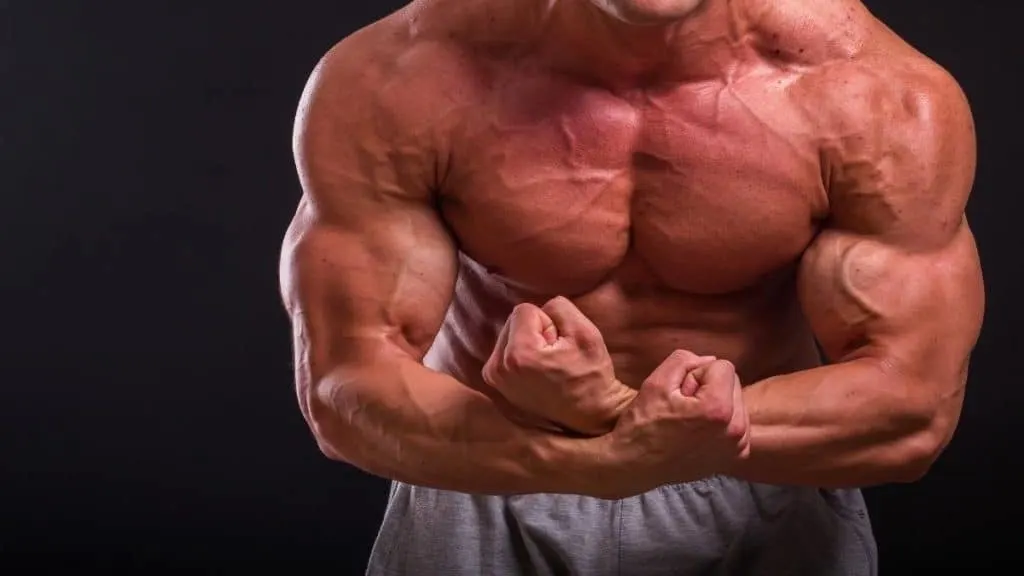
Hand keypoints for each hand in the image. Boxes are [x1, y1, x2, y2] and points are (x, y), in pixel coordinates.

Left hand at [482, 297, 635, 435]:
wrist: (588, 413)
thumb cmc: (590, 374)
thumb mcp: (585, 332)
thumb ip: (559, 307)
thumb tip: (542, 307)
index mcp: (518, 355)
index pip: (525, 310)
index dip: (548, 322)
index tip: (559, 345)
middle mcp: (498, 367)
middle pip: (512, 320)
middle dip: (535, 331)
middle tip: (555, 355)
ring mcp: (494, 377)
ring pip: (509, 333)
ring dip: (528, 342)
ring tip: (547, 364)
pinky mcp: (494, 381)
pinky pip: (505, 348)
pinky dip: (520, 353)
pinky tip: (536, 371)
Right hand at [600, 350, 749, 497]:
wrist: (635, 466)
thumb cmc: (642, 425)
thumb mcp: (656, 381)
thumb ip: (685, 360)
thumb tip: (710, 361)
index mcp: (718, 409)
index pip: (723, 366)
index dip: (697, 374)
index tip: (680, 393)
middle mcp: (735, 430)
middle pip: (733, 383)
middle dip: (709, 388)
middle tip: (683, 407)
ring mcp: (738, 446)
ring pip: (736, 402)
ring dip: (716, 404)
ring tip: (689, 420)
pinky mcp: (736, 456)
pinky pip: (737, 422)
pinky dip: (721, 422)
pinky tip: (699, 431)